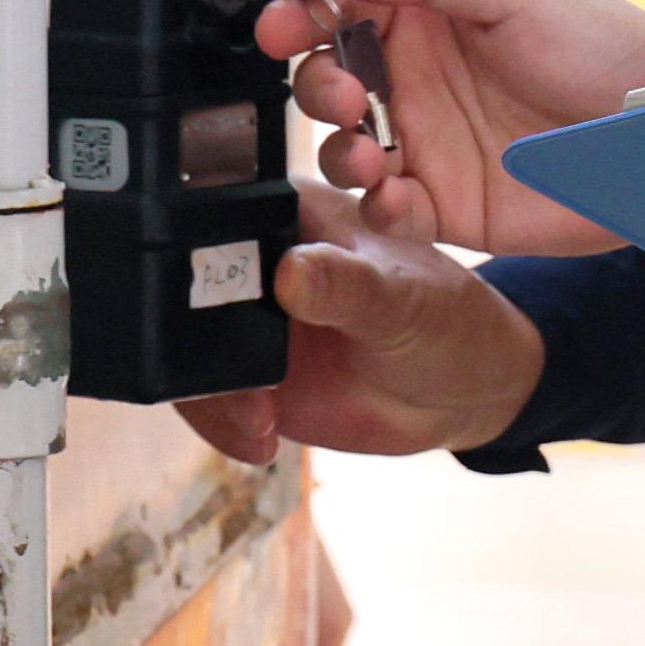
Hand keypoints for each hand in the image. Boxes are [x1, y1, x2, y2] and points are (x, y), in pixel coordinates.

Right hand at [177, 185, 552, 463]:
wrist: (462, 390)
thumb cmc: (445, 317)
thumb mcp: (401, 298)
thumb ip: (349, 285)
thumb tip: (291, 272)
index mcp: (287, 209)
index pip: (216, 212)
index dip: (194, 246)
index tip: (209, 292)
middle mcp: (255, 260)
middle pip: (182, 284)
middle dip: (190, 337)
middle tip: (238, 376)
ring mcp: (247, 319)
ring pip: (184, 348)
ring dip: (210, 390)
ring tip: (259, 416)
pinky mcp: (246, 372)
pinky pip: (207, 396)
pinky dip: (223, 422)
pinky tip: (263, 436)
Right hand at [249, 0, 644, 255]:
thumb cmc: (611, 49)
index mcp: (431, 16)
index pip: (340, 10)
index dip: (301, 18)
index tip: (282, 28)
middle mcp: (421, 80)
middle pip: (327, 81)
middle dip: (314, 87)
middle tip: (343, 92)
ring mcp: (431, 143)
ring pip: (344, 149)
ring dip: (337, 148)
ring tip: (364, 146)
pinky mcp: (448, 204)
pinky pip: (389, 210)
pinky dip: (379, 206)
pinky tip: (396, 192)